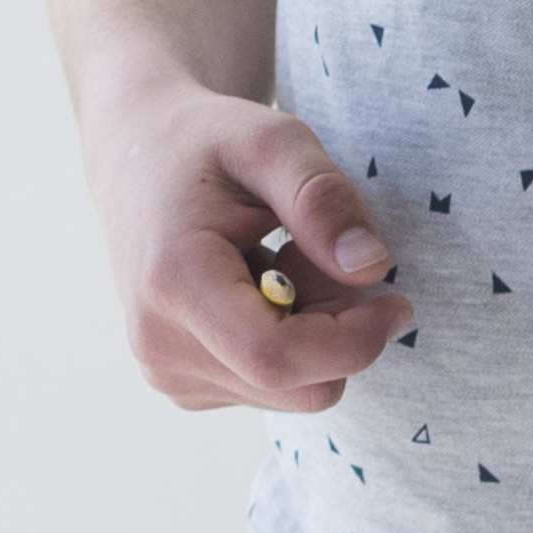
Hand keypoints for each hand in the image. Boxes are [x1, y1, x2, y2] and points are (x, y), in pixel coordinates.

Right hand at [83, 77, 412, 410]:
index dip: (354, 341)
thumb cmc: (205, 142)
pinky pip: (269, 388)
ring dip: (315, 334)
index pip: (278, 358)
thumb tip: (372, 268)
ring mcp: (165, 370)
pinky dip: (289, 343)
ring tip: (282, 261)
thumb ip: (323, 198)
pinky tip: (261, 287)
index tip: (395, 298)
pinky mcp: (180, 382)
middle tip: (322, 255)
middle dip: (338, 330)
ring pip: (291, 392)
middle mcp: (158, 342)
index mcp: (174, 281)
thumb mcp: (271, 140)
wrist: (136, 157)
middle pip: (298, 385)